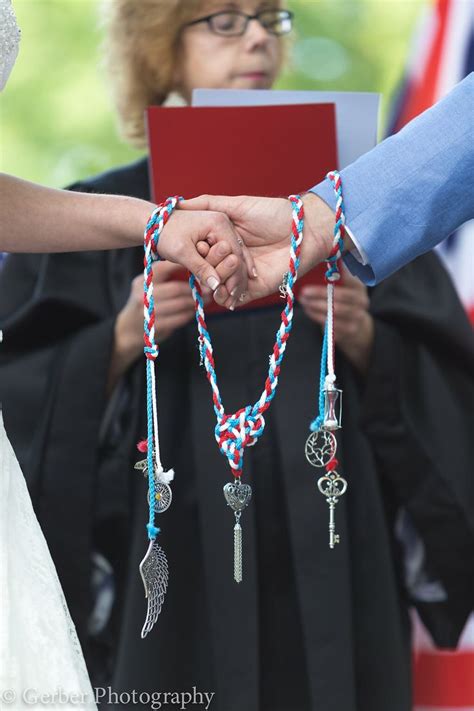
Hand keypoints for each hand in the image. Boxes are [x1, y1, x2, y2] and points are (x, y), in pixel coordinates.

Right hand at [107, 250, 239, 390]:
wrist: (129, 328)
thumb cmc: (149, 301)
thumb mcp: (153, 284)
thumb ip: (170, 275)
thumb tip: (199, 268)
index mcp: (145, 278)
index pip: (168, 267)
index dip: (188, 267)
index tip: (204, 268)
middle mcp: (144, 292)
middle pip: (177, 288)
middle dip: (197, 288)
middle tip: (212, 287)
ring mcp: (148, 310)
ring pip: (180, 304)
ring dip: (197, 301)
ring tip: (209, 298)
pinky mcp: (155, 326)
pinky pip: (179, 318)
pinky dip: (190, 313)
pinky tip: (196, 310)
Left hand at [156, 208, 255, 301]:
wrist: (155, 225)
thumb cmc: (165, 235)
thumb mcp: (182, 252)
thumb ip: (200, 268)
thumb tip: (217, 285)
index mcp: (218, 222)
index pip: (235, 253)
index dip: (235, 275)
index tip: (231, 294)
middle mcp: (224, 222)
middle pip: (238, 255)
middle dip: (237, 277)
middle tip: (234, 299)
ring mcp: (222, 228)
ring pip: (234, 256)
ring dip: (234, 275)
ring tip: (232, 296)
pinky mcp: (217, 236)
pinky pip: (227, 255)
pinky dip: (227, 270)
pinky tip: (228, 287)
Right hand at [180, 192, 334, 306]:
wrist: (303, 229)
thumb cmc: (274, 213)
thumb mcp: (236, 205)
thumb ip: (208, 204)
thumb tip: (180, 204)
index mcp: (226, 242)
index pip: (203, 253)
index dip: (196, 253)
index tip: (195, 247)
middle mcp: (233, 260)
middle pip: (208, 272)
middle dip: (204, 269)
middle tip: (207, 260)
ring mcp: (243, 276)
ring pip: (219, 288)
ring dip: (214, 283)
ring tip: (217, 274)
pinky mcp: (255, 289)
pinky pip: (235, 298)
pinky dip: (226, 296)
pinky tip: (223, 288)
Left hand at [299, 267, 373, 373]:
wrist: (357, 327)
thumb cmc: (344, 302)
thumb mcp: (344, 287)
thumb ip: (333, 277)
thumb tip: (314, 262)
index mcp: (359, 287)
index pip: (348, 278)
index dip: (332, 275)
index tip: (315, 270)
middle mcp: (362, 301)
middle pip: (339, 296)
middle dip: (319, 293)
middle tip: (304, 291)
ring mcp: (357, 317)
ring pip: (334, 311)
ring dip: (315, 306)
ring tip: (303, 300)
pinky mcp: (350, 331)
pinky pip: (331, 324)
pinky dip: (316, 316)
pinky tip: (308, 310)